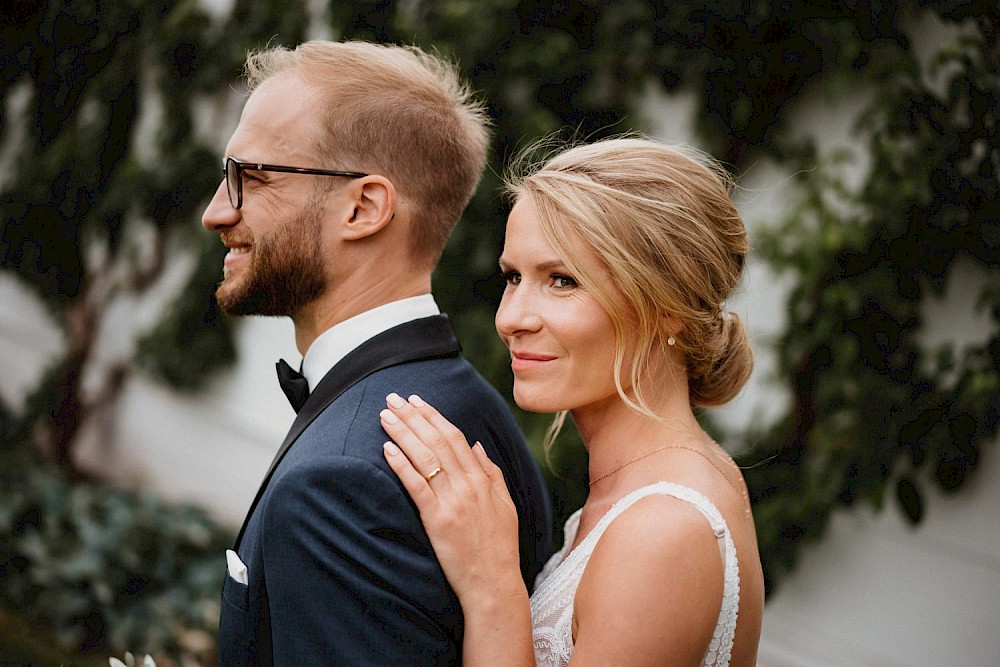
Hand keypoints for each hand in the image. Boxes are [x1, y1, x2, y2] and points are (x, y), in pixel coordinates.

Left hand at [380, 393, 523, 606]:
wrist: (494, 583)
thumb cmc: (499, 547)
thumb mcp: (505, 505)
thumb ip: (491, 472)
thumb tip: (477, 445)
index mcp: (482, 480)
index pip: (454, 437)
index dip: (434, 416)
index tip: (417, 401)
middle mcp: (468, 485)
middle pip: (436, 441)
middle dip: (413, 416)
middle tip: (393, 398)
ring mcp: (453, 501)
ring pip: (425, 457)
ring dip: (403, 432)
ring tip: (385, 415)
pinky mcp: (438, 519)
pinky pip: (416, 485)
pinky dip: (401, 464)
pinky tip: (387, 449)